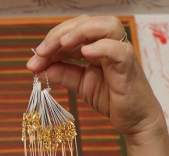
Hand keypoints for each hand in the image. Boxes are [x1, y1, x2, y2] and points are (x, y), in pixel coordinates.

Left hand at [26, 15, 164, 144]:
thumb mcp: (81, 84)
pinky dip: (102, 48)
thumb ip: (62, 73)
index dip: (51, 43)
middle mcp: (110, 44)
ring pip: (106, 26)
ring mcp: (121, 53)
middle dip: (60, 35)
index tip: (34, 60)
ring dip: (80, 32)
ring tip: (62, 45)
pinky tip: (86, 53)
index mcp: (96, 45)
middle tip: (41, 52)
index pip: (71, 32)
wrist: (135, 120)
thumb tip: (38, 68)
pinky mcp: (129, 67)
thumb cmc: (112, 98)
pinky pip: (119, 50)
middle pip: (86, 23)